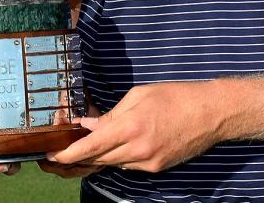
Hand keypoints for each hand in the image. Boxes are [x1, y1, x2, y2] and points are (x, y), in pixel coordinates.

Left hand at [44, 81, 223, 173]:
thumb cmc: (175, 97)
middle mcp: (138, 150)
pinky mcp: (157, 168)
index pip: (91, 146)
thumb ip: (112, 114)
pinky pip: (127, 165)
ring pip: (112, 163)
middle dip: (76, 158)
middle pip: (98, 159)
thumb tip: (90, 126)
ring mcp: (148, 162)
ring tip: (82, 146)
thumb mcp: (138, 96)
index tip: (53, 155)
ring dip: (96, 156)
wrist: (211, 114)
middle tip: (58, 154)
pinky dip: (116, 157)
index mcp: (131, 127)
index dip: (69, 154)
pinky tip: (112, 146)